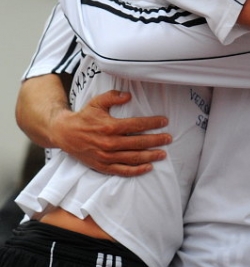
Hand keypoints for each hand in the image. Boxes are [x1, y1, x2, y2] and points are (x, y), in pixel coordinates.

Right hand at [50, 90, 171, 176]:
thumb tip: (129, 95)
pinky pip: (122, 171)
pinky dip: (136, 171)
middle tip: (169, 139)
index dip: (152, 123)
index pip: (136, 125)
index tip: (165, 121)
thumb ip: (113, 97)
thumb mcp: (97, 102)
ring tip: (163, 154)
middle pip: (138, 142)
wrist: (64, 134)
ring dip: (150, 156)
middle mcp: (109, 143)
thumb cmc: (84, 116)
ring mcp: (106, 156)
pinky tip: (148, 168)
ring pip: (133, 158)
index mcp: (110, 127)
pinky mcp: (102, 166)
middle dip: (156, 140)